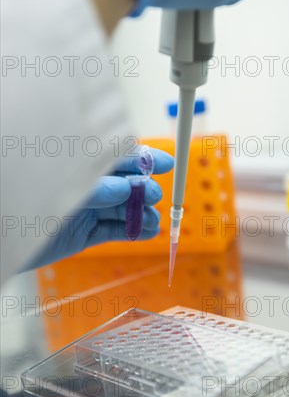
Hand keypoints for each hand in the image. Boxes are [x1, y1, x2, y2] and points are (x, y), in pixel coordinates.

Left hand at [23, 148, 173, 269]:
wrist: (5, 239)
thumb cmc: (25, 202)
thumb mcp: (62, 190)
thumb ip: (95, 188)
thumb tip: (127, 187)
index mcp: (80, 166)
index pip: (117, 157)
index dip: (143, 159)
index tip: (166, 164)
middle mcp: (86, 186)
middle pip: (124, 183)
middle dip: (144, 189)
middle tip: (153, 196)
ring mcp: (86, 210)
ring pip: (122, 210)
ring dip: (141, 214)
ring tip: (154, 222)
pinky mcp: (84, 234)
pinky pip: (112, 232)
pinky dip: (132, 232)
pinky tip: (148, 233)